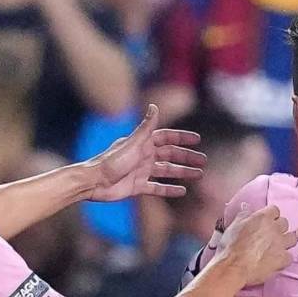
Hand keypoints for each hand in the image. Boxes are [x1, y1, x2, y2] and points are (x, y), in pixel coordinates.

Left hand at [87, 104, 206, 201]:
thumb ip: (146, 127)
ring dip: (182, 172)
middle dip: (187, 157)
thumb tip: (154, 105)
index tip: (197, 140)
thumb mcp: (133, 143)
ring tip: (198, 175)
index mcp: (143, 143)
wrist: (94, 182)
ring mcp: (141, 171)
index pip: (167, 137)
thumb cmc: (111, 161)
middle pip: (170, 155)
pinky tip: (182, 191)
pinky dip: (169, 189)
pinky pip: (157, 188)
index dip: (182, 138)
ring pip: (166, 171)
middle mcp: (144, 156)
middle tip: (203, 161)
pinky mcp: (137, 186)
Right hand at [217, 206, 295, 285]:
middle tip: (270, 236)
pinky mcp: (283, 258)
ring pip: (292, 238)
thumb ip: (244, 215)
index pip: (274, 210)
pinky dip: (284, 259)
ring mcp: (281, 243)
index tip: (266, 222)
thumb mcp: (233, 225)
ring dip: (285, 242)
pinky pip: (290, 256)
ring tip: (276, 248)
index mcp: (262, 218)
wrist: (234, 267)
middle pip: (285, 223)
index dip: (270, 216)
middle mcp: (274, 228)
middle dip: (279, 228)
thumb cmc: (230, 247)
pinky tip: (275, 261)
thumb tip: (248, 210)